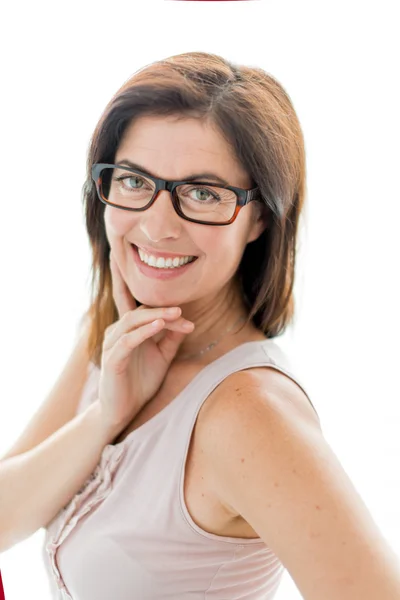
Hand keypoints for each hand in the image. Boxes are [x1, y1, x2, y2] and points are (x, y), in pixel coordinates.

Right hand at [98, 251, 194, 434]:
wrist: (122, 411)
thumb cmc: (140, 382)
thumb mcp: (162, 356)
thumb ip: (171, 337)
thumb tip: (185, 320)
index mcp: (128, 329)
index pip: (128, 299)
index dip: (125, 277)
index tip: (130, 255)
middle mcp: (117, 332)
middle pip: (138, 310)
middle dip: (161, 307)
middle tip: (182, 307)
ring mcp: (112, 345)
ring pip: (133, 322)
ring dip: (156, 317)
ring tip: (176, 314)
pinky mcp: (112, 360)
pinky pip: (128, 341)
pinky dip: (144, 332)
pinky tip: (158, 326)